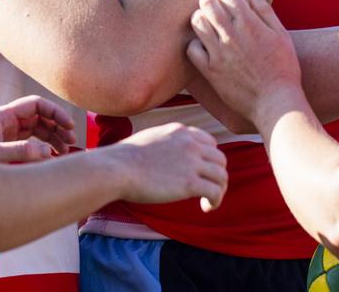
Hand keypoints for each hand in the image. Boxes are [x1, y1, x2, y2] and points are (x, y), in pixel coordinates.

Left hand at [0, 95, 76, 162]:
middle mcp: (6, 121)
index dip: (55, 112)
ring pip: (38, 128)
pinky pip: (31, 140)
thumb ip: (17, 152)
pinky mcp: (6, 144)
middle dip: (58, 126)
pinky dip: (44, 145)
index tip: (69, 126)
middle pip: (40, 116)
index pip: (36, 104)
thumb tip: (46, 152)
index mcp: (3, 115)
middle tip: (72, 141)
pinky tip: (52, 156)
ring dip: (53, 136)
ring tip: (65, 150)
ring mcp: (7, 132)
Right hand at [110, 122, 227, 211]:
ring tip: (209, 201)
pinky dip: (215, 201)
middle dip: (216, 175)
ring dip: (219, 190)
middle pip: (220, 159)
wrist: (117, 169)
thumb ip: (166, 143)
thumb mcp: (150, 139)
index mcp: (181, 131)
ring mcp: (192, 163)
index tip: (202, 172)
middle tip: (207, 189)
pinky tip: (206, 208)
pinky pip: (215, 192)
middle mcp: (190, 144)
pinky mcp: (190, 183)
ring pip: (221, 176)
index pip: (210, 142)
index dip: (209, 159)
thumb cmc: (124, 158)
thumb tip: (165, 156)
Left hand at [186, 0, 303, 125]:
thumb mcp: (281, 35)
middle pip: (208, 3)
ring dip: (200, 17)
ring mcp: (219, 53)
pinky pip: (192, 50)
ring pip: (198, 23)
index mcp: (250, 23)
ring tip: (206, 22)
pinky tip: (203, 45)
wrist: (276, 101)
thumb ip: (265, 11)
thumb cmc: (284, 68)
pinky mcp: (211, 71)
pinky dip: (195, 44)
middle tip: (212, 3)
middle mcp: (232, 35)